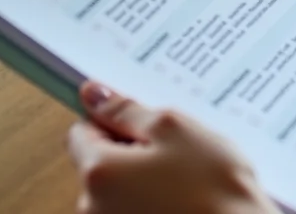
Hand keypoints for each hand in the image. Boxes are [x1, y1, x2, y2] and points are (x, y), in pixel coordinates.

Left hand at [66, 81, 278, 213]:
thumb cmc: (213, 188)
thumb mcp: (174, 129)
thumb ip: (127, 111)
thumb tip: (94, 94)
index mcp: (98, 172)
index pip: (82, 132)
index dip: (114, 123)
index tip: (146, 126)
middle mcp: (92, 208)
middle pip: (100, 164)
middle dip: (134, 154)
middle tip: (178, 154)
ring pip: (120, 191)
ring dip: (147, 181)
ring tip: (189, 182)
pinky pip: (135, 211)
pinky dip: (156, 204)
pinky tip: (186, 203)